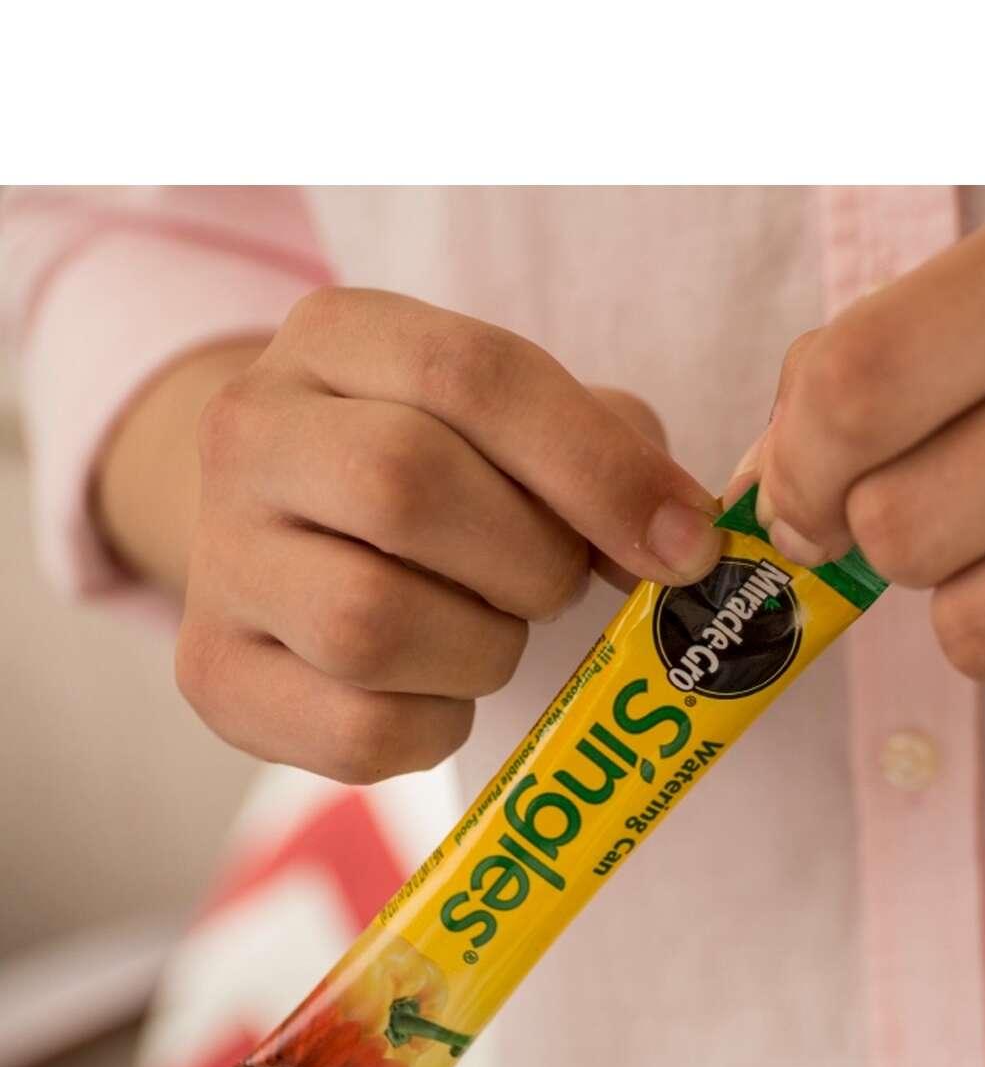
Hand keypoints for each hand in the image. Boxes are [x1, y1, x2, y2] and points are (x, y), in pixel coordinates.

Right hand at [172, 287, 720, 781]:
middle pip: (405, 487)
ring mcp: (221, 560)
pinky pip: (361, 729)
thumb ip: (610, 454)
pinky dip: (440, 723)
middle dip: (529, 558)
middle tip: (557, 583)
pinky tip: (440, 686)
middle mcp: (251, 434)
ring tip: (489, 627)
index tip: (686, 545)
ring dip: (483, 646)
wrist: (293, 530)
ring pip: (371, 621)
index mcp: (337, 337)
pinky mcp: (216, 676)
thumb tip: (680, 546)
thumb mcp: (523, 423)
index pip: (473, 374)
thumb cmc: (445, 469)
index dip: (599, 468)